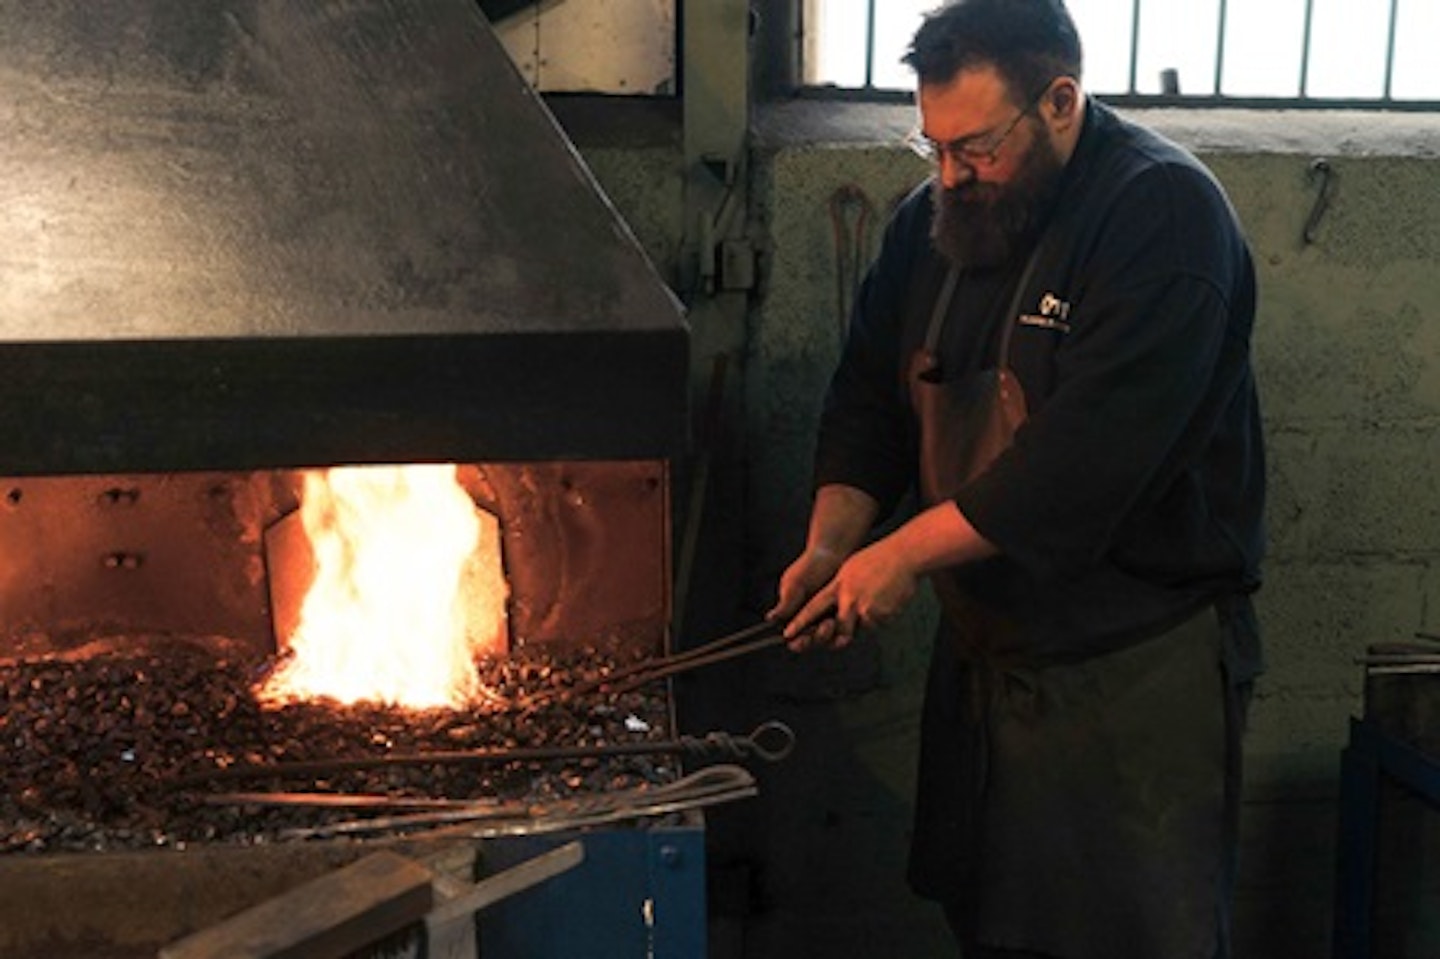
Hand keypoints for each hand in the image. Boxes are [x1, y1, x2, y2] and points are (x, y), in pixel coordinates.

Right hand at [767, 546, 843, 648]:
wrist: (834, 552)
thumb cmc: (810, 566)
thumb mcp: (796, 584)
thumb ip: (787, 603)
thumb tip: (770, 619)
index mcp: (796, 615)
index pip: (794, 635)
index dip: (796, 642)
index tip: (796, 642)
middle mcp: (812, 620)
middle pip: (812, 639)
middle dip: (813, 640)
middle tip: (818, 631)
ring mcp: (829, 617)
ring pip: (828, 637)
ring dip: (828, 635)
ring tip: (829, 622)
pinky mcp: (845, 614)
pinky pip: (845, 628)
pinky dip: (844, 629)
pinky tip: (843, 625)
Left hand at [783, 537, 918, 650]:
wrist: (904, 555)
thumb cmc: (879, 558)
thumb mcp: (851, 568)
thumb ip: (840, 588)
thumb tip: (835, 604)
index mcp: (839, 586)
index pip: (814, 608)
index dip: (800, 623)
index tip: (788, 635)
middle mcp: (849, 599)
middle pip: (838, 629)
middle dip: (839, 635)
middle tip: (844, 634)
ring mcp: (866, 608)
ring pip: (861, 628)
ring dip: (869, 620)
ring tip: (880, 599)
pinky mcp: (882, 616)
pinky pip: (878, 625)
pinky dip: (883, 616)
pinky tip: (889, 599)